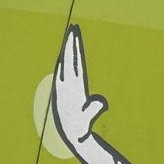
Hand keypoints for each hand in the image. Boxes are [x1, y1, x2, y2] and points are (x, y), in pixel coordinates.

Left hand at [52, 24, 106, 149]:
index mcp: (70, 86)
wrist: (71, 136)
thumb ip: (92, 110)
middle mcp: (64, 84)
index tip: (74, 35)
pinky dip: (67, 60)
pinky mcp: (65, 90)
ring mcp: (63, 87)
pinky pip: (65, 71)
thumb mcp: (87, 121)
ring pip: (65, 63)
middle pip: (68, 59)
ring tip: (71, 38)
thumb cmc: (81, 129)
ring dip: (68, 50)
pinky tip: (67, 56)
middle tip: (72, 28)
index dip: (73, 48)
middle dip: (70, 43)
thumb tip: (100, 101)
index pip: (73, 63)